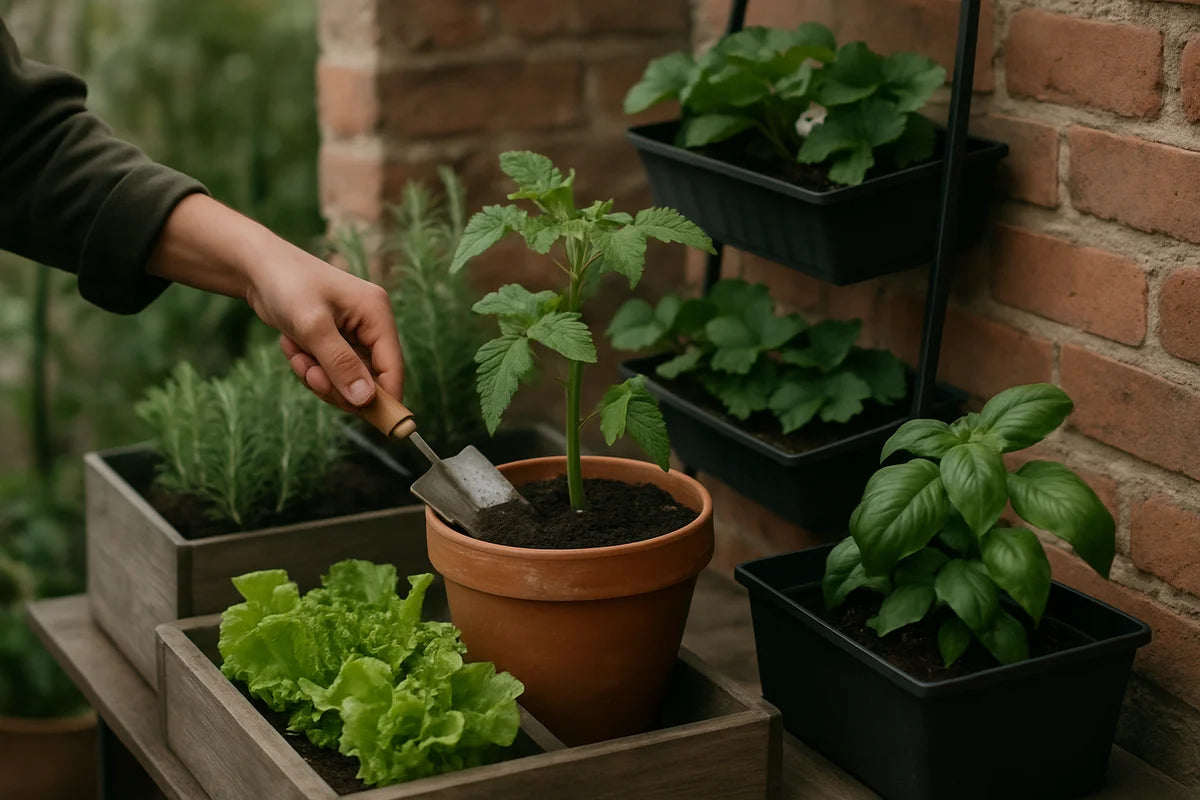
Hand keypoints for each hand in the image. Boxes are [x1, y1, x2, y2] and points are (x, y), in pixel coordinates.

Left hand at [147, 195, 402, 409]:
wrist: (256, 267)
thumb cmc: (287, 285)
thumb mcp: (313, 327)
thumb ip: (341, 365)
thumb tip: (365, 401)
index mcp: (377, 314)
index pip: (392, 367)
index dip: (383, 398)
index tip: (367, 422)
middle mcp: (372, 324)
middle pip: (370, 379)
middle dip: (337, 384)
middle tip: (310, 375)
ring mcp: (354, 334)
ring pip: (347, 379)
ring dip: (319, 376)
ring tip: (296, 355)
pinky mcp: (336, 340)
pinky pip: (331, 371)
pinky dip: (311, 368)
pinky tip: (293, 348)